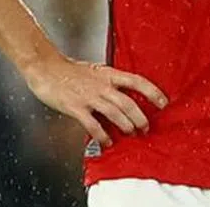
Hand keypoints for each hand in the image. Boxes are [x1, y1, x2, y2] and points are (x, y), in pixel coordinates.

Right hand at [24, 55, 167, 146]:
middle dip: (140, 118)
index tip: (164, 102)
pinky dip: (102, 135)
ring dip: (126, 126)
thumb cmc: (69, 70)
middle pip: (128, 103)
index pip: (137, 81)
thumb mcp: (94, 71)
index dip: (153, 92)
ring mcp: (89, 96)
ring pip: (115, 114)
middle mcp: (102, 85)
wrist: (46, 67)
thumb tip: (121, 93)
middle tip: (146, 128)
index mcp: (108, 74)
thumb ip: (108, 81)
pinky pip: (93, 124)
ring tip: (131, 134)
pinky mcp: (76, 107)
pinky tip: (107, 141)